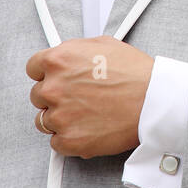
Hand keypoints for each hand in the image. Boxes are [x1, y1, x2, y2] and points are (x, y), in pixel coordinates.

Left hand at [26, 36, 153, 158]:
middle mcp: (54, 87)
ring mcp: (60, 116)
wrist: (155, 100)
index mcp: (59, 60)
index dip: (47, 74)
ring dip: (61, 118)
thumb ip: (75, 50)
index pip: (33, 68)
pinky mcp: (70, 140)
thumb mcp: (104, 44)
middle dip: (56, 96)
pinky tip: (89, 128)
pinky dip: (70, 138)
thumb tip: (66, 58)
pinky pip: (56, 142)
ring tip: (87, 114)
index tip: (56, 79)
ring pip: (45, 120)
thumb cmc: (136, 73)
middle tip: (80, 98)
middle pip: (38, 95)